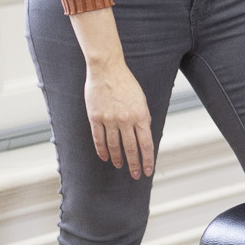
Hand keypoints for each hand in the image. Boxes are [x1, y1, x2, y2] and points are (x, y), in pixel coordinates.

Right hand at [83, 57, 153, 177]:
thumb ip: (143, 118)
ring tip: (120, 166)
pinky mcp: (95, 118)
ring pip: (114, 146)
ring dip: (118, 159)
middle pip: (131, 148)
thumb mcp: (142, 100)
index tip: (148, 170)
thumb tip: (144, 135)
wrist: (107, 70)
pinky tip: (105, 157)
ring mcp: (109, 120)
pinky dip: (102, 150)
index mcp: (141, 116)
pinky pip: (99, 138)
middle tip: (136, 175)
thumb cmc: (127, 84)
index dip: (147, 159)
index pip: (146, 144)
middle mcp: (126, 120)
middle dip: (134, 164)